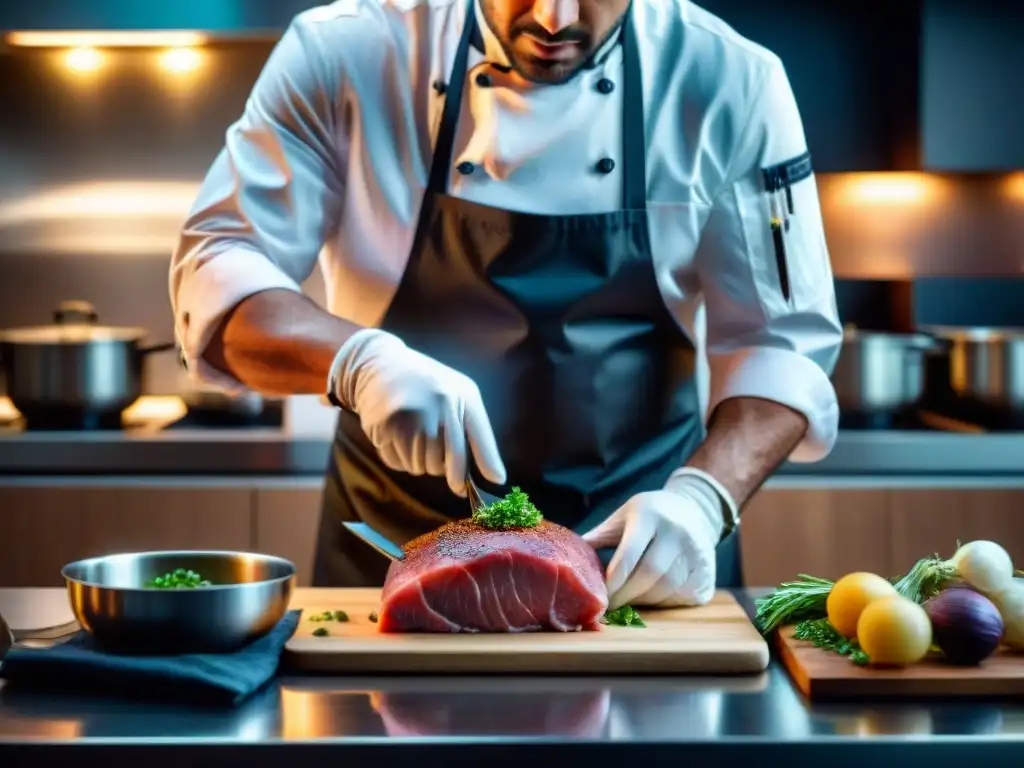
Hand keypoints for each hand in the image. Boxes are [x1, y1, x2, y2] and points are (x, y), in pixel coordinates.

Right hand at [331, 329, 505, 495]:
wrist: (382, 365)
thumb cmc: (429, 386)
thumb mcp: (461, 397)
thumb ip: (479, 436)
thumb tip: (497, 479)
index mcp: (462, 397)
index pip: (478, 440)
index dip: (484, 466)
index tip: (488, 485)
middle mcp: (438, 407)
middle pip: (443, 464)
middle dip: (439, 465)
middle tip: (430, 446)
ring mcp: (410, 417)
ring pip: (420, 468)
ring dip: (418, 462)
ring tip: (413, 436)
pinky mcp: (385, 426)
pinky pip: (398, 463)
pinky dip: (399, 459)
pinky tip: (397, 437)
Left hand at [582, 471, 731, 608]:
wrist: (694, 509)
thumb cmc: (650, 515)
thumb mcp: (623, 516)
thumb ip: (599, 536)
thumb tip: (568, 559)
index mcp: (651, 515)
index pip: (630, 553)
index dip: (614, 579)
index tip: (600, 595)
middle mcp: (678, 532)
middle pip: (650, 574)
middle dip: (626, 595)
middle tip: (610, 606)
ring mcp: (698, 552)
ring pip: (667, 589)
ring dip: (644, 601)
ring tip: (629, 600)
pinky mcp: (709, 571)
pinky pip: (683, 596)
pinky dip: (664, 602)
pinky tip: (652, 598)